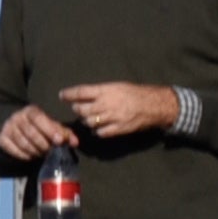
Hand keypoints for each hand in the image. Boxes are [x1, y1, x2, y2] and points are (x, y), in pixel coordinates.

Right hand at [0, 104, 75, 162]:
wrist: (15, 129)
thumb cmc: (39, 128)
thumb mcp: (52, 127)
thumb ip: (64, 133)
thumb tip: (75, 142)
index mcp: (31, 111)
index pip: (39, 118)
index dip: (50, 130)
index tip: (59, 140)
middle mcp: (17, 117)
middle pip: (31, 132)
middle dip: (43, 144)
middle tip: (50, 151)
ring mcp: (7, 127)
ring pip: (22, 142)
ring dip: (35, 151)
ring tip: (42, 154)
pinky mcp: (1, 138)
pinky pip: (13, 150)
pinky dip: (24, 155)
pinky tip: (31, 156)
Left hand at [58, 81, 178, 138]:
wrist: (155, 106)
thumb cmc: (136, 93)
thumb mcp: (118, 86)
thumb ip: (101, 91)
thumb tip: (85, 95)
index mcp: (106, 91)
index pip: (81, 92)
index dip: (69, 94)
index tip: (62, 95)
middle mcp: (107, 104)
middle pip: (81, 109)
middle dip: (78, 109)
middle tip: (79, 108)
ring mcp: (112, 117)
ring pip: (89, 122)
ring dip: (87, 120)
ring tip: (91, 117)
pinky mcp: (118, 129)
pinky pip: (100, 132)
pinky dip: (97, 130)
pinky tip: (99, 127)